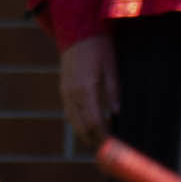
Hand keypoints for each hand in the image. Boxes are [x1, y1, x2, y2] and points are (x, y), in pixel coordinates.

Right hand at [56, 34, 120, 150]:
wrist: (77, 30)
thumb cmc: (98, 46)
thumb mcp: (111, 66)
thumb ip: (113, 91)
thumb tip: (116, 114)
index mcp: (86, 88)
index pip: (95, 120)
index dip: (103, 135)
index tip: (112, 145)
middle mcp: (72, 93)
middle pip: (82, 126)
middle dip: (94, 139)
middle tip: (107, 150)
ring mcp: (65, 91)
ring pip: (73, 121)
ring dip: (85, 134)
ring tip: (98, 143)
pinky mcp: (63, 89)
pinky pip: (69, 112)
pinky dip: (78, 123)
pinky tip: (87, 128)